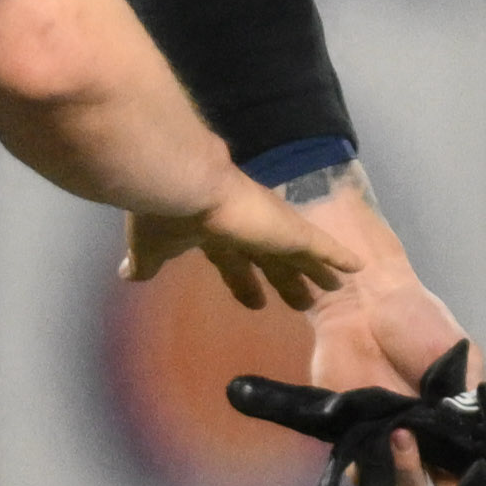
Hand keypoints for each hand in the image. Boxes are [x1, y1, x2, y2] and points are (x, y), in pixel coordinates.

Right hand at [129, 171, 351, 312]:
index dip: (244, 283)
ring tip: (336, 290)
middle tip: (305, 304)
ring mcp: (270, 227)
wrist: (181, 180)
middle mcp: (245, 228)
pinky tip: (358, 267)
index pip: (233, 263)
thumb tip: (127, 274)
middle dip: (287, 282)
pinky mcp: (289, 229)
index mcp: (211, 233)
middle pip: (273, 261)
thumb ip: (145, 262)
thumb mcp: (150, 245)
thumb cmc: (164, 211)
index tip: (256, 302)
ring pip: (300, 255)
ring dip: (316, 273)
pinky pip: (322, 246)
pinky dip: (338, 257)